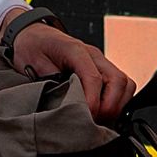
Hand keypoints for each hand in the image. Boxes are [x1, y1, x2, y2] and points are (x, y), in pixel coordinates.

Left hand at [10, 24, 136, 120]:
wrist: (32, 35)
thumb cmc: (33, 48)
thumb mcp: (34, 64)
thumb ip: (51, 82)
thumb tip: (65, 103)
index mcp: (76, 50)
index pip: (94, 78)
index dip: (93, 102)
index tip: (87, 117)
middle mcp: (93, 55)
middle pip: (118, 80)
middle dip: (110, 106)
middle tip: (95, 121)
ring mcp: (100, 62)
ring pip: (125, 83)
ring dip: (117, 105)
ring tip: (100, 118)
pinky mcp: (102, 70)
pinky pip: (121, 85)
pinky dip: (118, 101)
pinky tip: (104, 112)